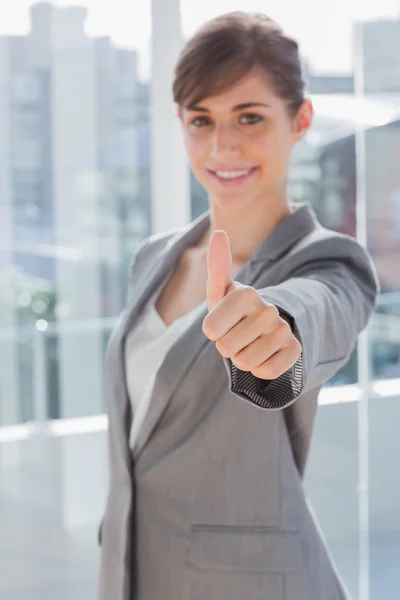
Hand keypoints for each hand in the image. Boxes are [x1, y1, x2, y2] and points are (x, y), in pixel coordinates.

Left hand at [202, 230, 301, 379]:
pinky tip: (264, 354)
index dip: (212, 332)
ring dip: (242, 359)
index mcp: (246, 294)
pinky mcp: (294, 349)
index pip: (211, 329)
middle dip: (226, 347)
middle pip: (226, 348)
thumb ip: (217, 266)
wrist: (264, 329)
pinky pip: (266, 372)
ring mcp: (282, 329)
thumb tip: (220, 233)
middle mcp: (267, 309)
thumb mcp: (220, 292)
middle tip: (236, 335)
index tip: (220, 324)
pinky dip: (259, 370)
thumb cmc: (233, 311)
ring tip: (249, 344)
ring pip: (245, 362)